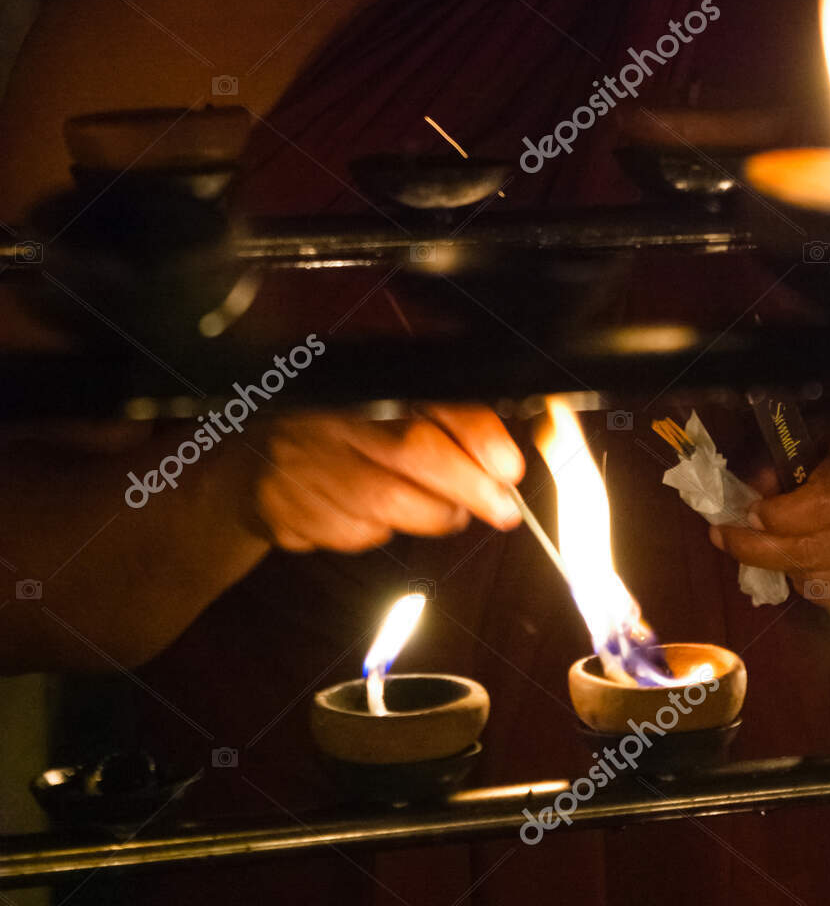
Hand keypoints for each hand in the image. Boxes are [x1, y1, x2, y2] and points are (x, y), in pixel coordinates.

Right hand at [242, 404, 524, 552]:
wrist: (246, 459)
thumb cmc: (334, 427)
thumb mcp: (379, 398)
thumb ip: (440, 411)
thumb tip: (503, 451)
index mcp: (358, 374)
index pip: (428, 396)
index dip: (475, 432)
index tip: (508, 466)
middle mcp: (325, 412)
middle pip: (411, 450)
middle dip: (468, 486)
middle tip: (504, 510)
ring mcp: (299, 461)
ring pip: (385, 502)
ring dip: (431, 514)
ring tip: (449, 511)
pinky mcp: (283, 508)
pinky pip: (350, 531)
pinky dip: (377, 531)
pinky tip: (376, 515)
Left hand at [708, 392, 829, 616]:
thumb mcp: (811, 432)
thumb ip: (774, 462)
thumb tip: (744, 501)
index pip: (828, 504)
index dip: (782, 516)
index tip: (749, 512)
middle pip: (821, 552)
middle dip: (762, 550)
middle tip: (726, 539)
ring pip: (829, 583)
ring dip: (786, 570)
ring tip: (768, 548)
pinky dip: (815, 588)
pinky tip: (803, 564)